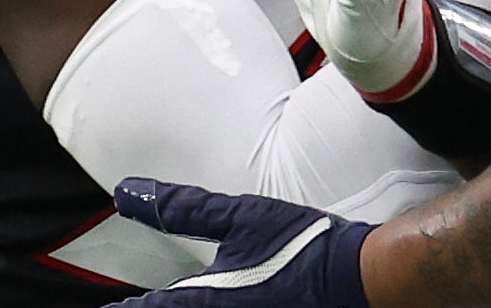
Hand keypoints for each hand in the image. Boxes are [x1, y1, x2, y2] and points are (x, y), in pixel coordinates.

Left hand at [109, 178, 371, 307]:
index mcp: (207, 302)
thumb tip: (129, 193)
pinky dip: (216, 307)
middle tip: (139, 304)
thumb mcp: (242, 218)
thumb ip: (183, 209)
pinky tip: (221, 299)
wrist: (361, 277)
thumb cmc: (303, 246)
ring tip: (176, 299)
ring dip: (183, 307)